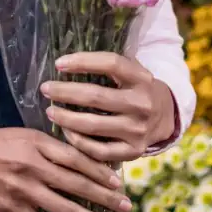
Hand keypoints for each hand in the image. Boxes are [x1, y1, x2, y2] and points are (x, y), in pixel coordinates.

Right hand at [0, 116, 129, 211]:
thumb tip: (67, 160)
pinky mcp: (9, 206)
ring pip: (65, 207)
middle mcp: (32, 162)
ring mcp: (21, 186)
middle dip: (106, 197)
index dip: (100, 171)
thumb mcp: (12, 136)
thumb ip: (39, 147)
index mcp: (34, 140)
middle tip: (126, 207)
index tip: (118, 182)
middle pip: (77, 182)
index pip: (76, 157)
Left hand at [41, 52, 176, 163]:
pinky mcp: (133, 151)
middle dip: (65, 92)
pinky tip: (66, 131)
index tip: (58, 64)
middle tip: (45, 88)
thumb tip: (67, 60)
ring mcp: (138, 130)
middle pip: (96, 97)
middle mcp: (142, 104)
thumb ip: (109, 65)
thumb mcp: (132, 71)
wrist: (166, 118)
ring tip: (50, 111)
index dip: (83, 61)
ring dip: (66, 118)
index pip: (111, 64)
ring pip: (93, 126)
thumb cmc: (137, 89)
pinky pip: (99, 150)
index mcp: (142, 79)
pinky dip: (78, 142)